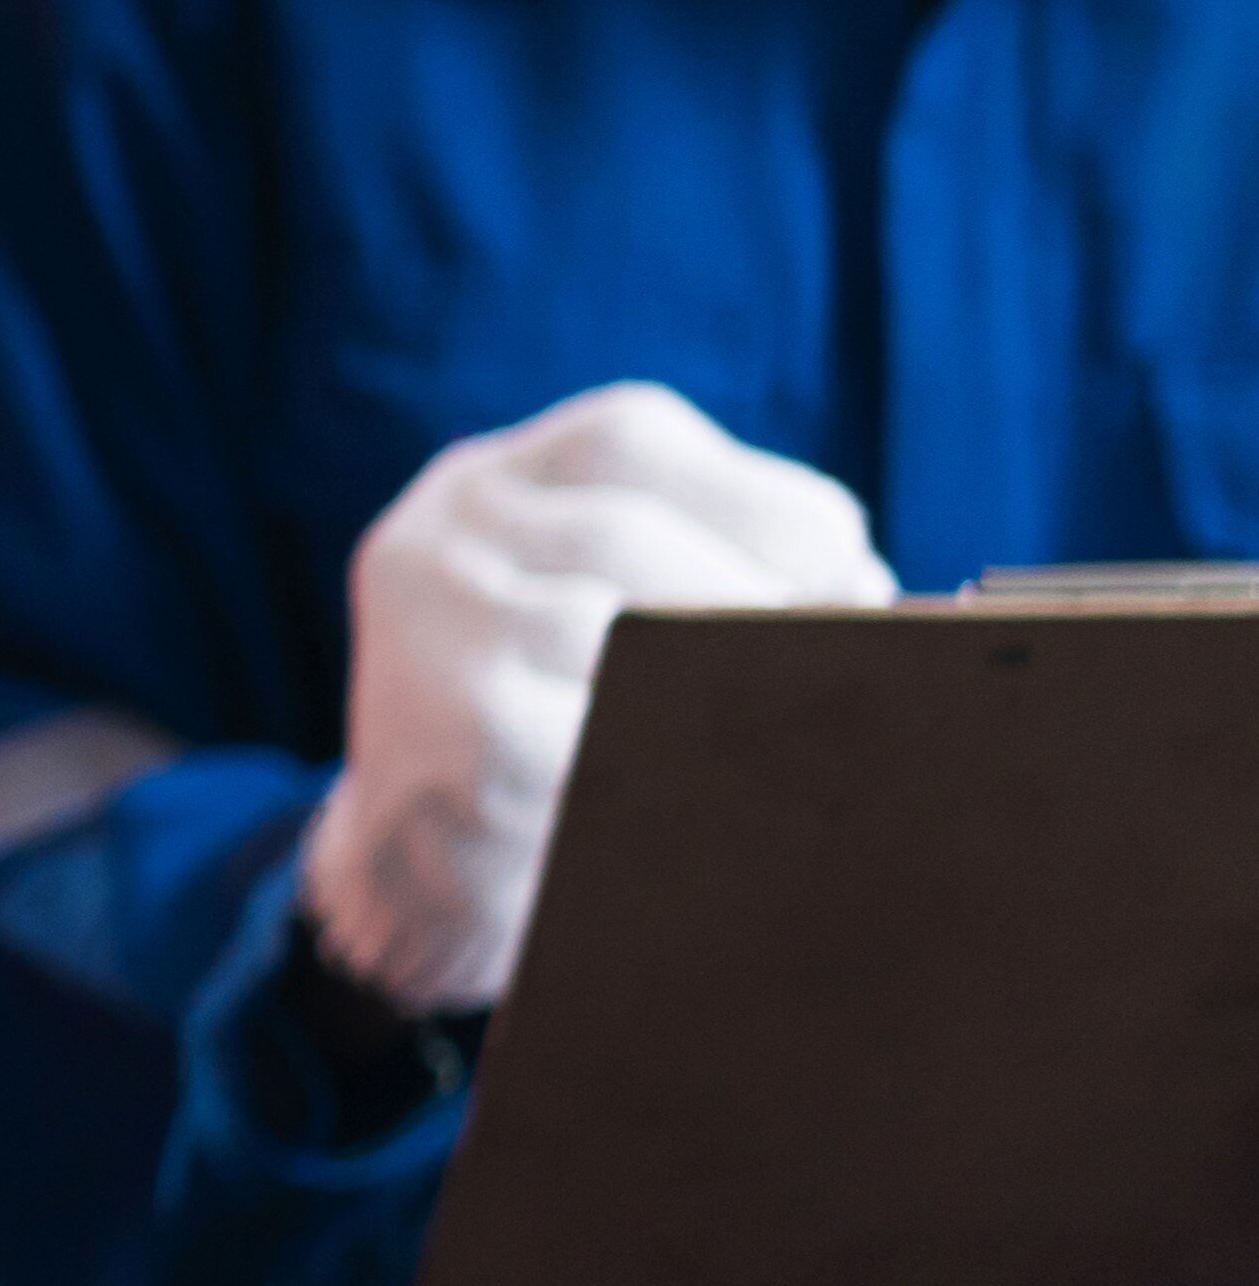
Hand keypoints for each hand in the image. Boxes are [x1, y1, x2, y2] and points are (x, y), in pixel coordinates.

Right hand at [300, 381, 890, 1013]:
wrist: (421, 846)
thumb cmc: (549, 706)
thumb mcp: (586, 595)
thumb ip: (698, 562)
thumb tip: (863, 586)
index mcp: (483, 485)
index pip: (625, 439)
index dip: (761, 496)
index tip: (849, 560)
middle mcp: (433, 543)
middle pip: (621, 535)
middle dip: (756, 594)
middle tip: (845, 657)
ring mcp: (427, 642)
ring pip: (604, 634)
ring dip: (729, 676)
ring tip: (798, 716)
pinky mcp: (451, 749)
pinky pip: (585, 745)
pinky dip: (674, 757)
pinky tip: (722, 779)